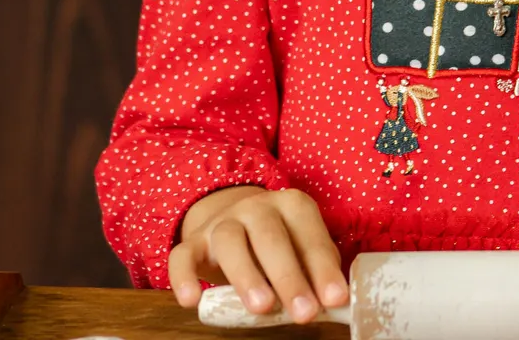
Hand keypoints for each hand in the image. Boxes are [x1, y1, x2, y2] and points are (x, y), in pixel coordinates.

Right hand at [168, 186, 348, 324]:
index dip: (323, 270)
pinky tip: (193, 301)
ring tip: (261, 308)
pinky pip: (182, 256)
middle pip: (271, 238)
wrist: (233, 220)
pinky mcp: (193, 241)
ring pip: (230, 242)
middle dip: (289, 276)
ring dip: (246, 275)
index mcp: (292, 206)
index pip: (310, 237)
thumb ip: (315, 270)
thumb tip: (335, 303)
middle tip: (304, 312)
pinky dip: (184, 277)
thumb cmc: (280, 243)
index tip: (335, 300)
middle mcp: (256, 207)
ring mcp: (222, 222)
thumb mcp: (302, 248)